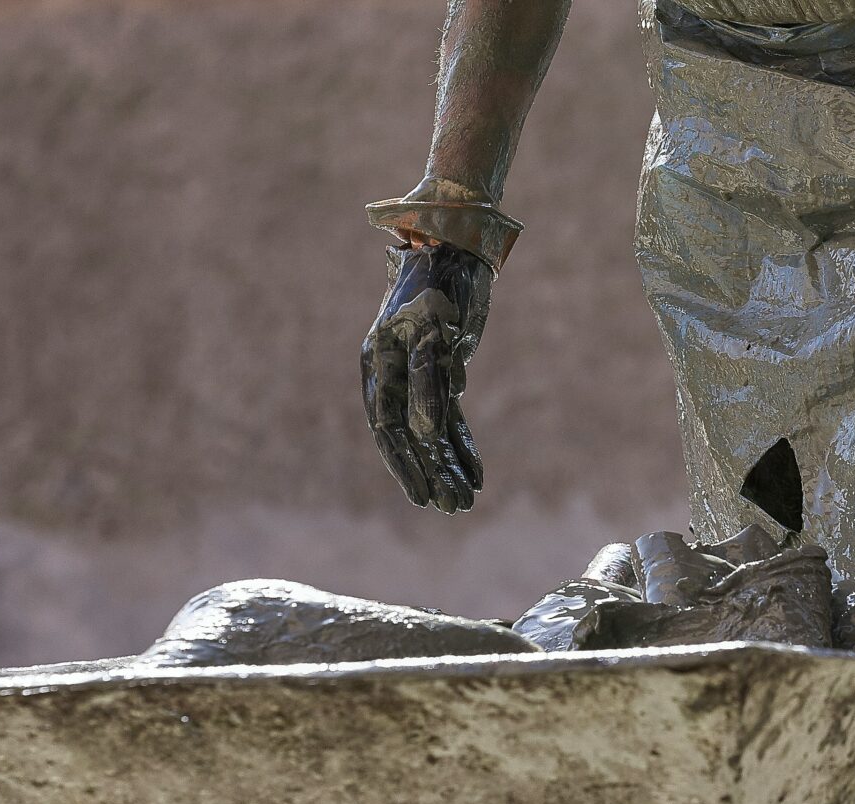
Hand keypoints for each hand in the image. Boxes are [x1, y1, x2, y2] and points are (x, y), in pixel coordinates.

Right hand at [361, 243, 491, 512]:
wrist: (458, 245)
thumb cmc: (442, 280)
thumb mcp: (436, 326)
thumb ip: (429, 375)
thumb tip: (427, 428)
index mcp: (379, 361)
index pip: (388, 426)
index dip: (404, 463)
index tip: (422, 496)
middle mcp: (393, 372)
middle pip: (408, 437)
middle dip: (430, 473)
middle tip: (453, 507)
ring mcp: (417, 374)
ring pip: (431, 431)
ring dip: (448, 465)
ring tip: (466, 500)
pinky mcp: (442, 371)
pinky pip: (449, 417)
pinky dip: (462, 443)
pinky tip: (475, 472)